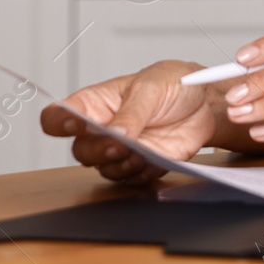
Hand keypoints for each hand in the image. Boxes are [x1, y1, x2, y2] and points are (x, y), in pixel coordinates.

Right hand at [39, 60, 215, 184]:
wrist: (206, 101)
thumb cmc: (172, 84)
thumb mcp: (151, 88)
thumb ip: (132, 112)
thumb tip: (115, 133)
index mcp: (94, 104)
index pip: (57, 117)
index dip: (58, 123)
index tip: (74, 124)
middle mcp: (101, 131)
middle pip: (81, 151)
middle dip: (98, 150)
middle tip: (118, 144)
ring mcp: (120, 151)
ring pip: (105, 169)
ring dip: (122, 164)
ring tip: (143, 152)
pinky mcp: (141, 165)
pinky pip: (134, 178)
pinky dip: (144, 171)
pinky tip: (158, 158)